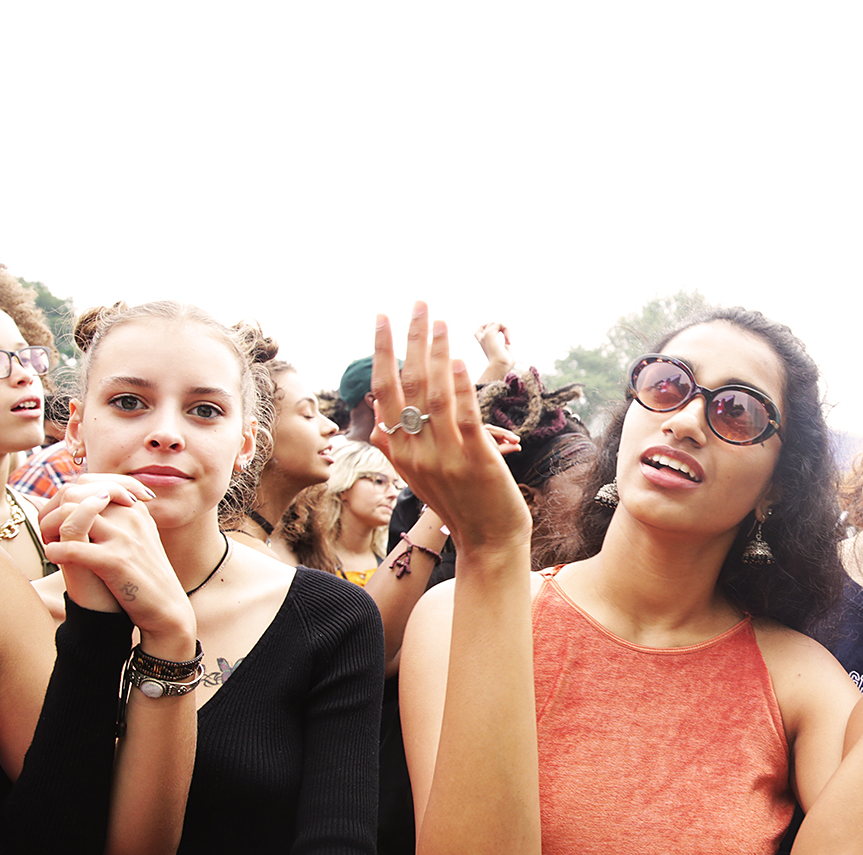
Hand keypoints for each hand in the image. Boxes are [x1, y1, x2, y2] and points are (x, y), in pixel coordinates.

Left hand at [40, 475, 194, 640]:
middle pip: (75, 494)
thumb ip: (118, 518)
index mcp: (135, 508)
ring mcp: (124, 538)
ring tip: (50, 544)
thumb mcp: (139, 538)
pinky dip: (55, 552)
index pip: (89, 482)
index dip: (65, 498)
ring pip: (69, 514)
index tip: (59, 518)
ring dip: (49, 529)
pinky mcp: (115, 561)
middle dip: (53, 511)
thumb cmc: (145, 575)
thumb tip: (87, 504)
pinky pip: (72, 548)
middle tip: (48, 532)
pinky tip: (54, 558)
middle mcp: (130, 517)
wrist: (167, 607)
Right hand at [372, 303, 531, 556]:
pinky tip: (459, 362)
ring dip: (437, 352)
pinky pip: (464, 417)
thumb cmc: (458, 505)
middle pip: (408, 384)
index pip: (384, 390)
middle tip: (418, 303)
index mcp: (399, 451)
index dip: (382, 351)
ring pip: (435, 394)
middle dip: (412, 338)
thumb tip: (375, 422)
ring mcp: (445, 455)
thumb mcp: (417, 478)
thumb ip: (395, 449)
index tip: (382, 318)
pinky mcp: (476, 459)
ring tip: (441, 321)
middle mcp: (416, 451)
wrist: (487, 543)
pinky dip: (460, 387)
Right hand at [474, 322, 513, 382]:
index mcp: (484, 343)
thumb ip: (505, 342)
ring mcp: (484, 336)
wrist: (501, 367)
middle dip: (502, 329)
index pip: (481, 329)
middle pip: (490, 324)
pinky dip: (507, 330)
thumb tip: (508, 339)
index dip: (491, 327)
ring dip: (506, 329)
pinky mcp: (489, 335)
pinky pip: (499, 324)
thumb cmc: (505, 363)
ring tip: (508, 341)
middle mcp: (482, 339)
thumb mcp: (505, 350)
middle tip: (508, 341)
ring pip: (495, 323)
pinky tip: (508, 341)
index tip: (501, 335)